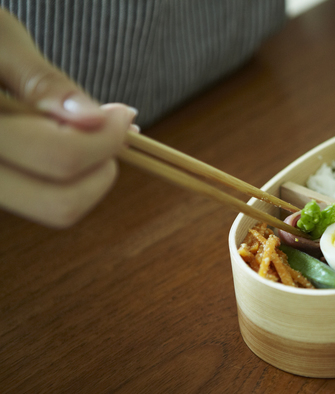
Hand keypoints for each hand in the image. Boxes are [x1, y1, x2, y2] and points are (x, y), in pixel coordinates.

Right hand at [0, 8, 135, 227]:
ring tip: (78, 132)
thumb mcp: (1, 43)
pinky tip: (57, 141)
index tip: (123, 114)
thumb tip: (95, 119)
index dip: (107, 139)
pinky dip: (62, 178)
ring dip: (85, 178)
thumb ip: (44, 84)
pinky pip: (37, 200)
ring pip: (51, 209)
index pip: (60, 157)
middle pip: (61, 204)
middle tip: (108, 133)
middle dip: (102, 171)